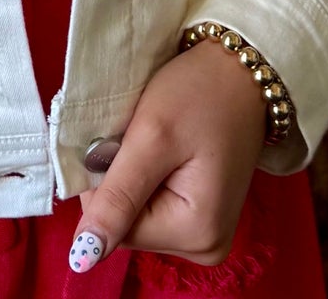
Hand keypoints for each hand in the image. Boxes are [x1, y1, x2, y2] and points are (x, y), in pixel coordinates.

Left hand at [68, 39, 267, 274]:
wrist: (244, 69)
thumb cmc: (201, 93)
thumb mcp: (152, 138)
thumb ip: (118, 198)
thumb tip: (83, 258)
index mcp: (196, 234)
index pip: (117, 226)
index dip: (105, 183)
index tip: (122, 139)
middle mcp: (205, 246)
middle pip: (130, 223)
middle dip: (122, 178)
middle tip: (141, 134)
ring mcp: (207, 232)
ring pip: (139, 213)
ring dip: (134, 175)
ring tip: (155, 137)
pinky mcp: (204, 214)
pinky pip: (156, 204)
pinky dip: (149, 175)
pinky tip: (164, 147)